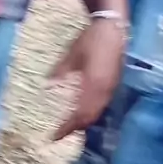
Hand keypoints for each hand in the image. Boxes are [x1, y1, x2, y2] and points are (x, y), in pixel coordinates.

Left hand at [49, 19, 123, 140]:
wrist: (113, 27)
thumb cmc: (91, 39)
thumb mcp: (72, 54)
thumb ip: (61, 71)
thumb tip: (49, 86)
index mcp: (93, 86)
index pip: (79, 114)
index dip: (67, 127)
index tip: (54, 136)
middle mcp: (104, 91)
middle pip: (89, 117)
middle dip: (75, 127)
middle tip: (60, 133)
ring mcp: (111, 88)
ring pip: (97, 112)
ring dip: (84, 121)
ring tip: (70, 124)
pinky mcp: (113, 83)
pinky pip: (102, 104)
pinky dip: (91, 111)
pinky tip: (82, 109)